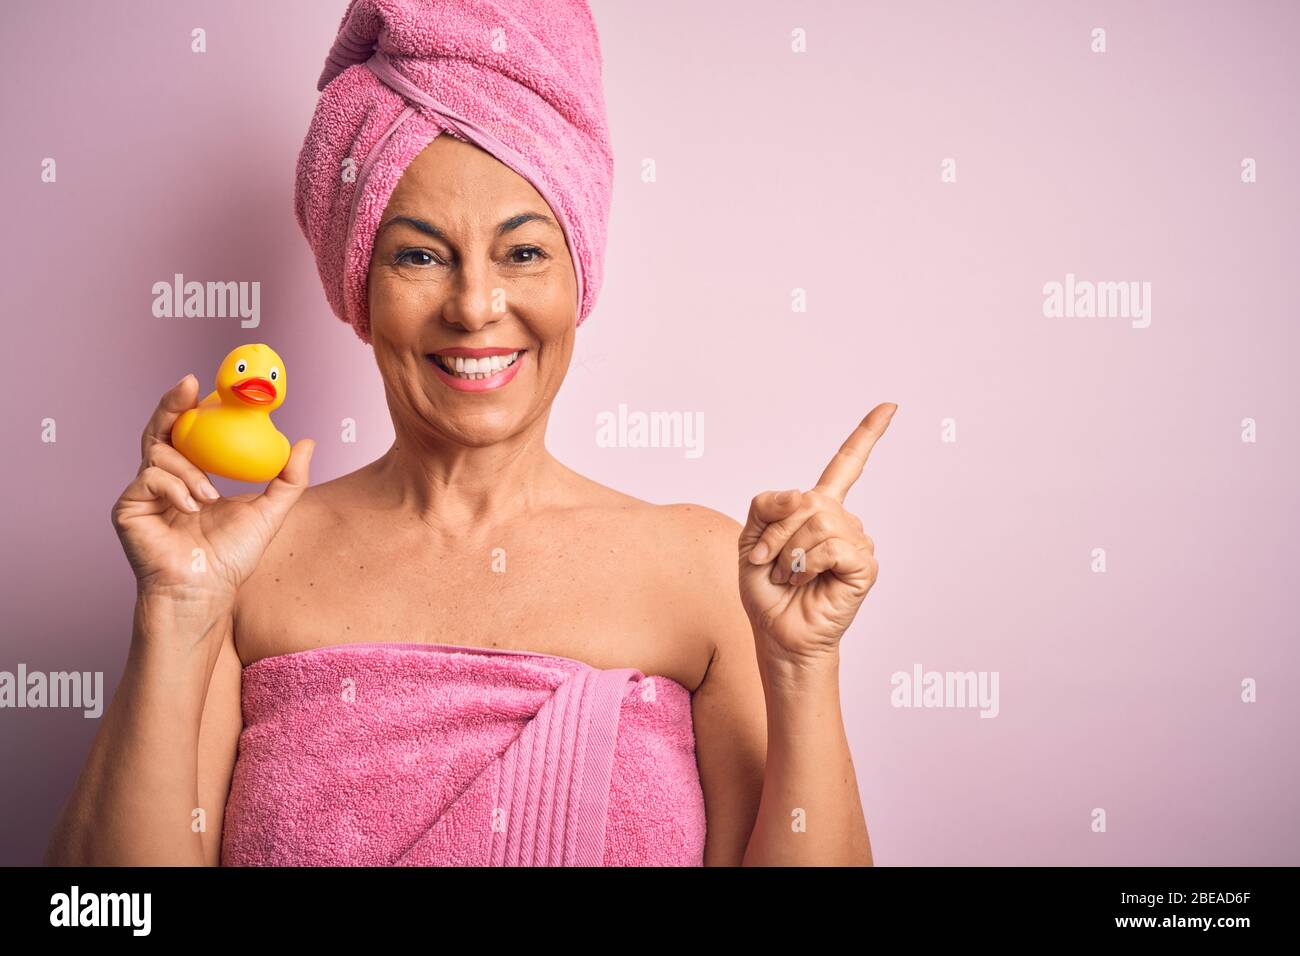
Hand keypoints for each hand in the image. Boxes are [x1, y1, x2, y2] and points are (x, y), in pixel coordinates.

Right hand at [111, 373, 313, 612]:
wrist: (207, 591)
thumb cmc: (232, 556)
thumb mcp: (270, 511)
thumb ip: (289, 478)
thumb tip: (307, 441)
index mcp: (192, 475)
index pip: (186, 432)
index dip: (188, 405)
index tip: (201, 383)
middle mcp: (164, 479)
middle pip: (160, 430)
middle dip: (171, 404)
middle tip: (188, 386)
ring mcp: (144, 493)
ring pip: (159, 453)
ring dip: (190, 470)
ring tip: (209, 497)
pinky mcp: (129, 508)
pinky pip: (149, 478)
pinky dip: (174, 487)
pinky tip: (191, 508)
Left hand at [738, 403, 895, 664]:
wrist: (776, 631)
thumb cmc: (766, 589)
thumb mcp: (751, 537)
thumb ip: (767, 504)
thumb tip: (804, 496)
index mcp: (818, 509)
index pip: (847, 465)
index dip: (867, 435)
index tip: (890, 407)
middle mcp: (843, 521)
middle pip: (809, 500)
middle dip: (776, 532)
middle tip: (768, 562)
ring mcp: (857, 542)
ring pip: (819, 523)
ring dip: (789, 552)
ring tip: (788, 576)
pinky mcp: (864, 565)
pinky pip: (832, 546)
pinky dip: (808, 564)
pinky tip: (807, 581)